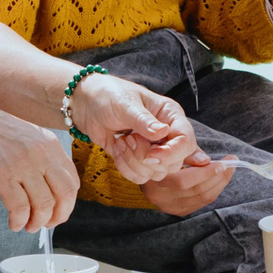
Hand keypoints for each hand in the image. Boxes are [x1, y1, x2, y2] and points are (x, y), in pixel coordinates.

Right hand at [0, 102, 79, 231]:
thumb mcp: (29, 137)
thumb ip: (44, 158)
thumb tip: (53, 191)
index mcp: (50, 145)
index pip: (72, 180)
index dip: (68, 203)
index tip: (59, 212)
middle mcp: (41, 154)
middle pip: (64, 194)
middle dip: (58, 216)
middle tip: (47, 224)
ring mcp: (23, 165)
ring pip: (44, 205)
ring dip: (37, 222)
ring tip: (28, 225)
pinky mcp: (3, 177)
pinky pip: (20, 209)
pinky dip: (19, 222)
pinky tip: (14, 223)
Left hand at [69, 74, 197, 182]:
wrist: (87, 105)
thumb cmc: (109, 95)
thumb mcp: (125, 104)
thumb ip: (143, 120)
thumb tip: (162, 132)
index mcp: (171, 115)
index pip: (185, 141)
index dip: (170, 153)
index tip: (149, 155)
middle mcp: (167, 134)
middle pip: (173, 163)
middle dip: (146, 158)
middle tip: (128, 139)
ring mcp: (154, 149)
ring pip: (156, 173)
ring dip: (133, 162)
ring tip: (121, 141)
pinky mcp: (139, 160)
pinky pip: (140, 177)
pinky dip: (125, 168)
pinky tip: (117, 148)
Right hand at [141, 151, 235, 215]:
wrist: (140, 160)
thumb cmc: (156, 146)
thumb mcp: (167, 143)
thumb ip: (186, 152)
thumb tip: (206, 160)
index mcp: (153, 179)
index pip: (184, 181)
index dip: (207, 172)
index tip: (223, 161)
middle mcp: (157, 196)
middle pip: (196, 191)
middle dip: (218, 177)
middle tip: (232, 163)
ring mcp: (166, 205)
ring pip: (201, 198)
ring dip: (219, 184)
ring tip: (229, 169)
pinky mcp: (175, 210)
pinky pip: (200, 203)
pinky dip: (213, 191)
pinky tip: (218, 179)